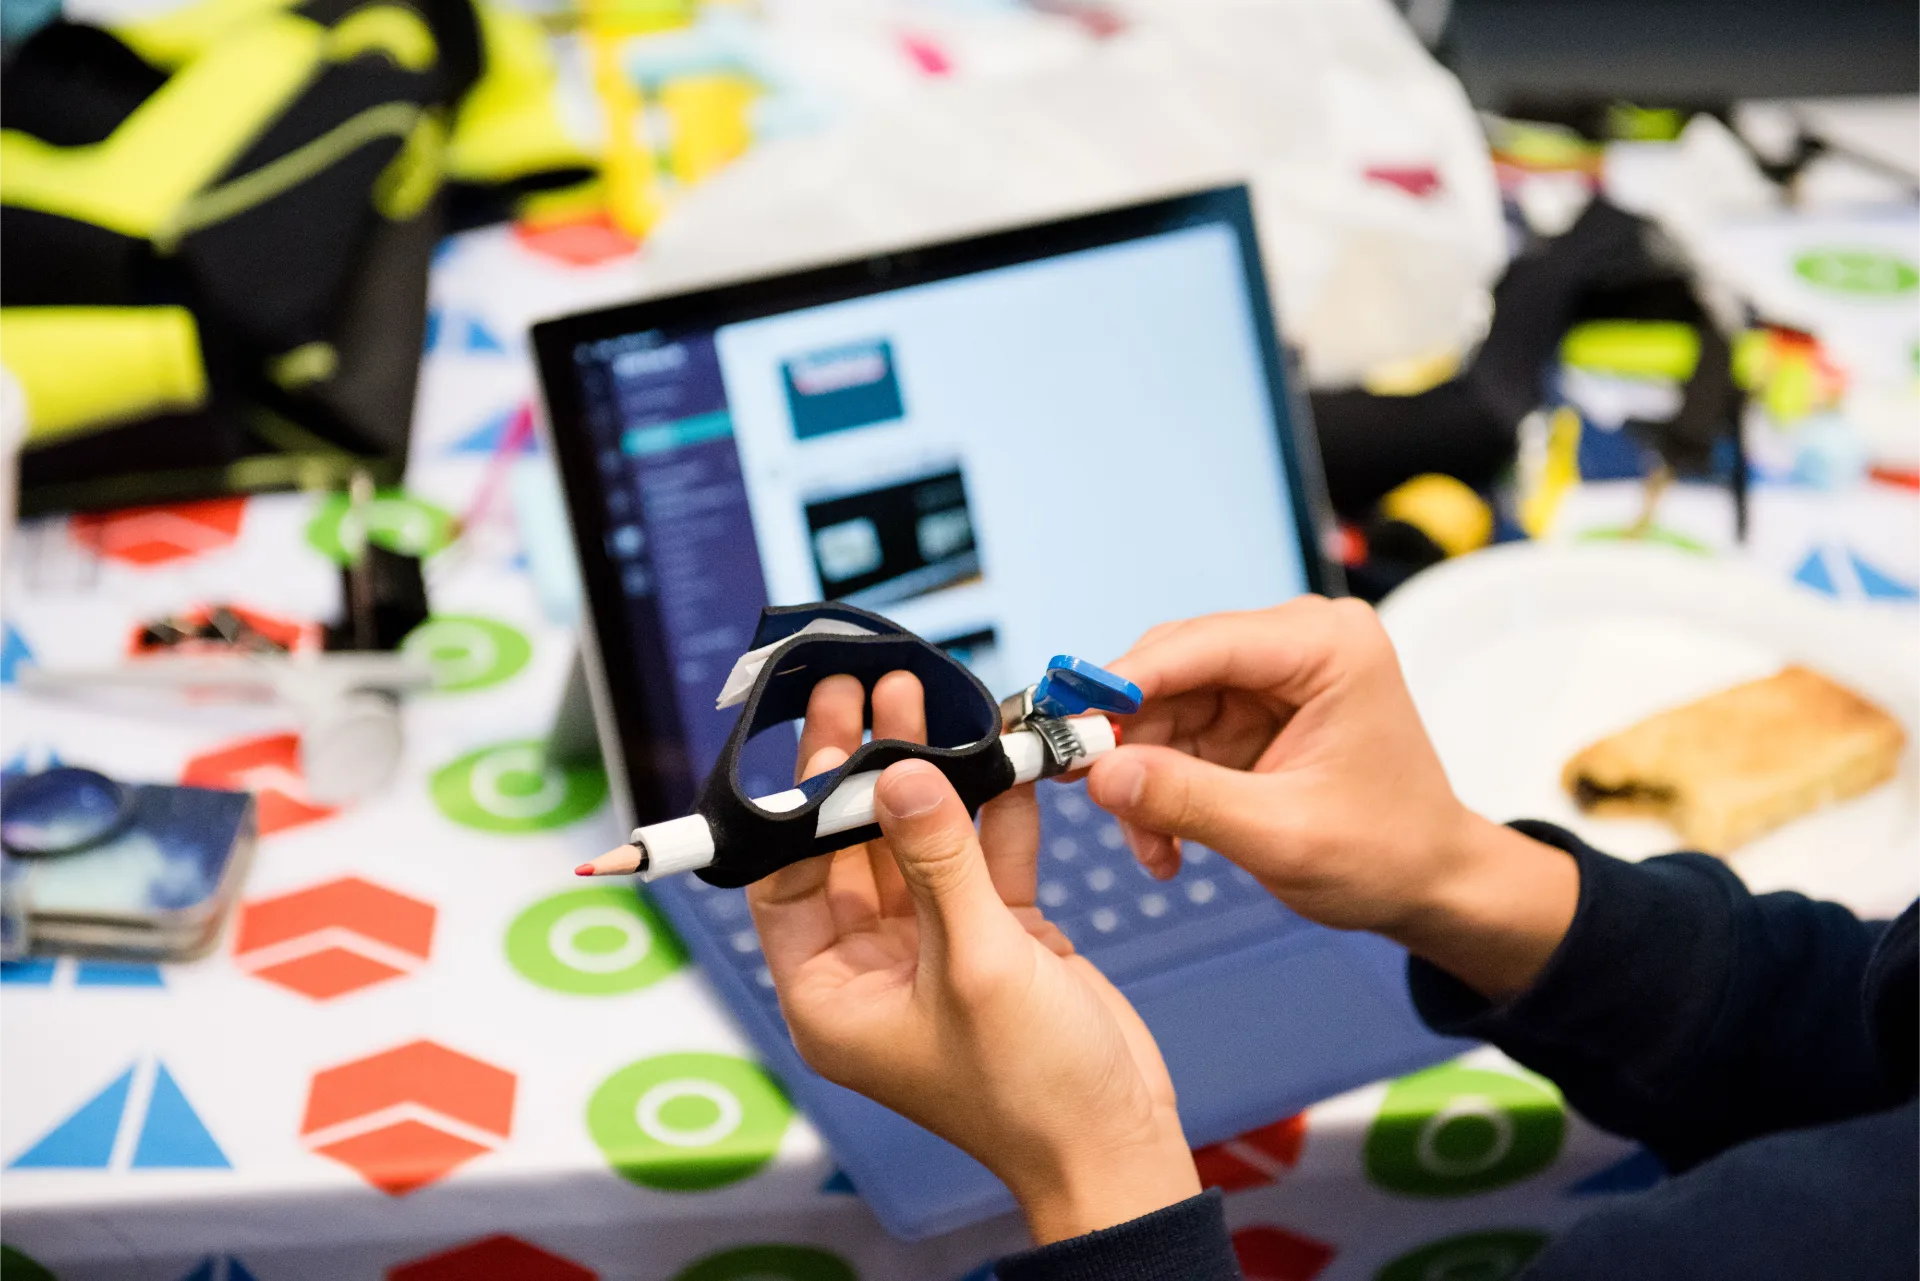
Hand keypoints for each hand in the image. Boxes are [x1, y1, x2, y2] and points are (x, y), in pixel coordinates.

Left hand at [747, 672, 1200, 1243]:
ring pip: (918, 841)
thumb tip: (902, 772)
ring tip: (926, 696)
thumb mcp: (976, 965)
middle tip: (871, 689)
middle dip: (866, 768)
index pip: (786, 880)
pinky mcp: (994, 936)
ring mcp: (935, 947)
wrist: (1119, 1138)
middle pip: (851, 846)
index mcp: (832, 994)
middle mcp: (873, 967)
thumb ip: (939, 861)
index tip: (828, 733)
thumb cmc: (1031, 1090)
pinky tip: (998, 749)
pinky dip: (991, 806)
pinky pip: (979, 856)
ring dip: (928, 774)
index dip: (801, 804)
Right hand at [1084, 597, 1577, 999]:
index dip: (1125, 680)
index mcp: (1327, 646)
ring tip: (1148, 844)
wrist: (1431, 885)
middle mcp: (1296, 645)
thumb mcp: (1282, 835)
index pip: (1203, 643)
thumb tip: (1100, 773)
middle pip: (1172, 668)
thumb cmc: (1390, 853)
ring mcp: (1268, 679)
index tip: (1065, 717)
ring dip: (1140, 775)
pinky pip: (1175, 737)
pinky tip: (1164, 842)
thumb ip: (1187, 800)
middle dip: (1124, 734)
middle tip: (1078, 784)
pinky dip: (1159, 788)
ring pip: (1161, 707)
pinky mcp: (1248, 714)